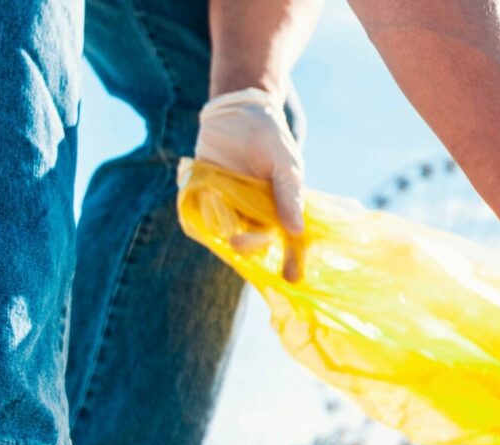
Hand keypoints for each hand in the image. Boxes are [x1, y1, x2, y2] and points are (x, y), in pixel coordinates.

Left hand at [197, 88, 305, 279]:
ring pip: (230, 232)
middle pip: (257, 241)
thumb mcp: (285, 164)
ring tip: (227, 226)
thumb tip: (296, 230)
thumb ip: (289, 196)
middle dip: (252, 246)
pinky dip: (205, 216)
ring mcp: (231, 207)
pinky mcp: (206, 197)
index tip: (292, 277)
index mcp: (283, 210)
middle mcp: (258, 214)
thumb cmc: (270, 139)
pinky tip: (208, 203)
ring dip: (228, 233)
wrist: (237, 112)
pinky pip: (203, 216)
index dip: (294, 260)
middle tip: (243, 243)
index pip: (291, 241)